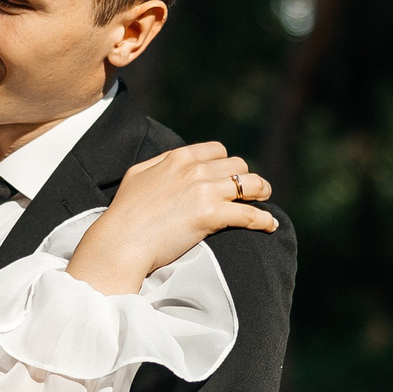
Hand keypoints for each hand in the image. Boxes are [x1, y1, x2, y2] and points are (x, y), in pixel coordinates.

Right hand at [67, 141, 276, 295]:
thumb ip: (159, 164)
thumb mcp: (138, 176)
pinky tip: (270, 225)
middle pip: (238, 165)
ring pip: (250, 183)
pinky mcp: (212, 215)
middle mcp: (195, 169)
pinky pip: (250, 213)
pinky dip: (264, 219)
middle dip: (245, 177)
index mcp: (179, 158)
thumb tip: (172, 161)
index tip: (230, 175)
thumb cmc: (124, 213)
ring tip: (265, 200)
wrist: (122, 241)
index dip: (227, 163)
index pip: (217, 150)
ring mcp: (205, 191)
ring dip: (261, 191)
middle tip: (251, 190)